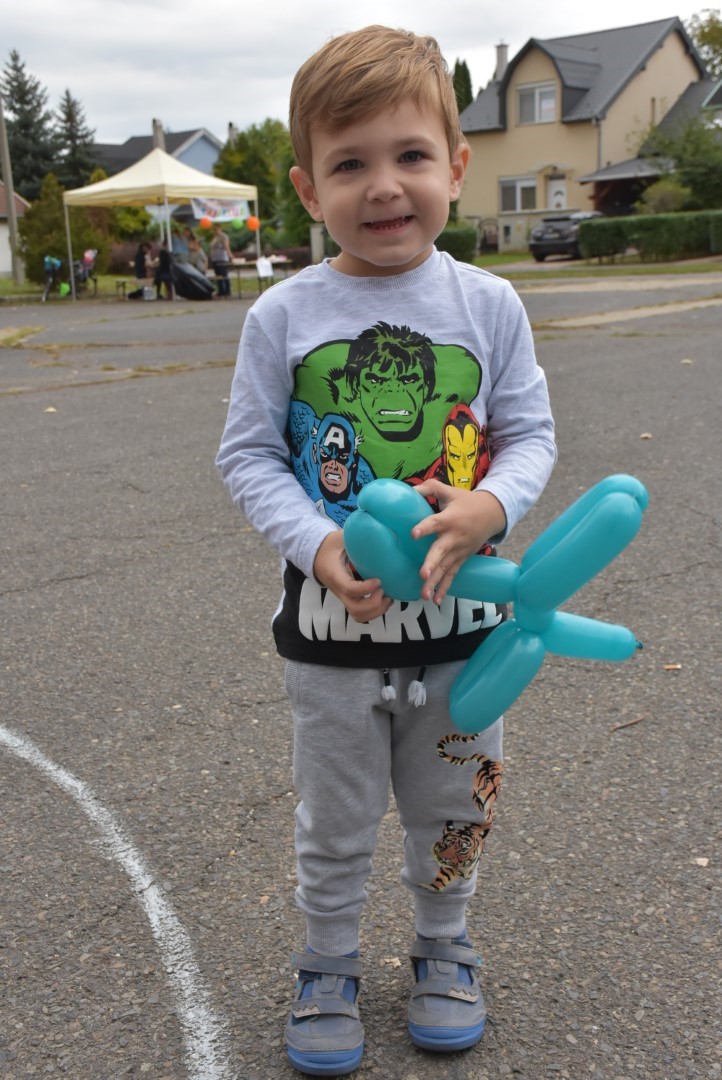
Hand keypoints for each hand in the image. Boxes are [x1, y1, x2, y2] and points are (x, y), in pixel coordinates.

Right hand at [313, 531, 392, 622]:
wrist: (315, 555)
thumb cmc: (329, 545)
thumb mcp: (341, 538)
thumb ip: (357, 537)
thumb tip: (378, 530)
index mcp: (336, 574)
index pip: (350, 588)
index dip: (366, 588)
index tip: (379, 580)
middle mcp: (338, 590)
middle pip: (356, 609)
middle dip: (374, 604)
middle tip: (384, 591)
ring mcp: (343, 597)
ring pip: (359, 616)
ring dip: (376, 611)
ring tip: (387, 598)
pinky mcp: (349, 600)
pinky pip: (360, 613)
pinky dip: (374, 612)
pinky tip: (384, 599)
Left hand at [409, 482, 506, 603]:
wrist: (493, 514)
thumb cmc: (467, 501)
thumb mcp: (449, 491)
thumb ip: (429, 488)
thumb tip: (408, 490)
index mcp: (449, 518)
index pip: (434, 523)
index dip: (424, 528)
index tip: (414, 534)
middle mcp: (454, 537)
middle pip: (441, 551)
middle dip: (432, 564)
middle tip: (423, 574)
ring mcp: (459, 550)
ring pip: (446, 568)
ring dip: (435, 582)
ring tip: (425, 595)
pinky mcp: (462, 559)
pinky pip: (452, 575)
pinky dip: (445, 588)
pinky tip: (435, 600)